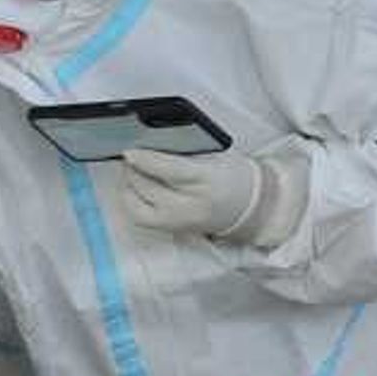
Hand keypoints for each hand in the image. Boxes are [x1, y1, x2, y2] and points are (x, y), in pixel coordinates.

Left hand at [113, 145, 290, 245]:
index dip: (145, 159)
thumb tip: (147, 145)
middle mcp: (191, 205)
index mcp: (206, 179)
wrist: (248, 207)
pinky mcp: (172, 230)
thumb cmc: (231, 176)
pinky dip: (131, 201)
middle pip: (148, 187)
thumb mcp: (213, 156)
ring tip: (130, 170)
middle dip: (132, 170)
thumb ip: (181, 150)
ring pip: (138, 205)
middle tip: (129, 156)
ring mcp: (180, 221)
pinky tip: (133, 188)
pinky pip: (140, 217)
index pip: (168, 169)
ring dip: (128, 185)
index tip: (129, 150)